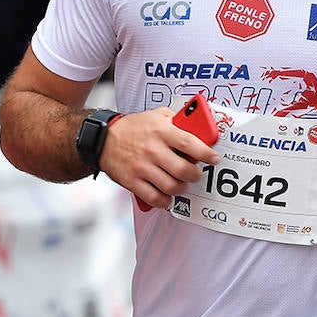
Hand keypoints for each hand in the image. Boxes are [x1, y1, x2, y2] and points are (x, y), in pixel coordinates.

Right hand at [99, 108, 221, 209]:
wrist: (102, 139)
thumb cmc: (133, 127)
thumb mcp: (155, 115)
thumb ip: (176, 120)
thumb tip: (198, 126)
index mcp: (161, 131)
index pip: (190, 144)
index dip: (206, 154)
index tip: (213, 159)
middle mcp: (152, 149)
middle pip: (184, 170)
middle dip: (195, 175)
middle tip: (195, 174)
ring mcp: (142, 167)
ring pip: (172, 186)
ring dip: (182, 189)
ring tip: (181, 184)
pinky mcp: (132, 181)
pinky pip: (154, 198)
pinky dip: (165, 201)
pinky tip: (167, 196)